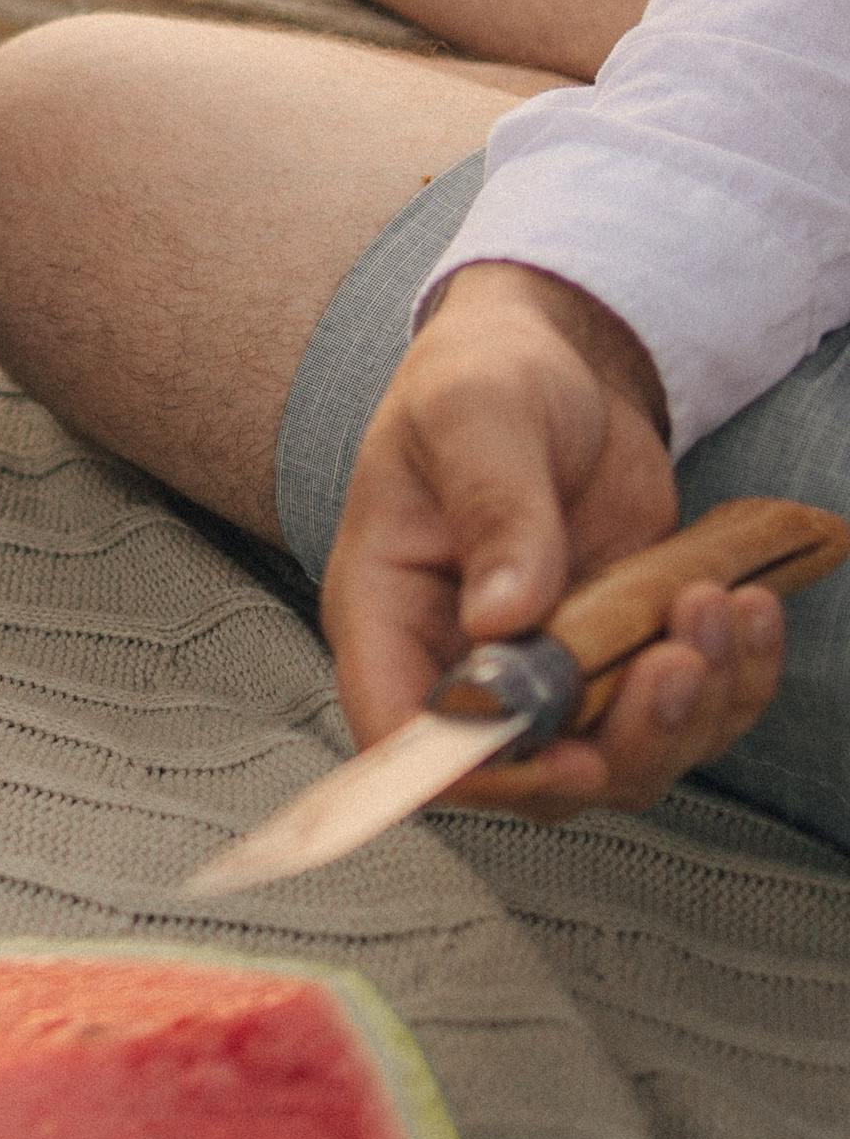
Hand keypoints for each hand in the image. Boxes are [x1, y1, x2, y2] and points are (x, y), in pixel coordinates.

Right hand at [325, 261, 785, 819]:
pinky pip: (683, 713)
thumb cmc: (481, 376)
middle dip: (620, 743)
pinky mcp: (621, 655)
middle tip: (678, 661)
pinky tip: (750, 610)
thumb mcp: (473, 414)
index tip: (572, 752)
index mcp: (388, 614)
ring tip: (719, 607)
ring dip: (691, 710)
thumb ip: (490, 505)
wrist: (556, 363)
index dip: (481, 771)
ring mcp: (550, 670)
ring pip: (620, 759)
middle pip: (531, 775)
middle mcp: (462, 664)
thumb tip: (505, 615)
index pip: (405, 738)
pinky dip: (733, 681)